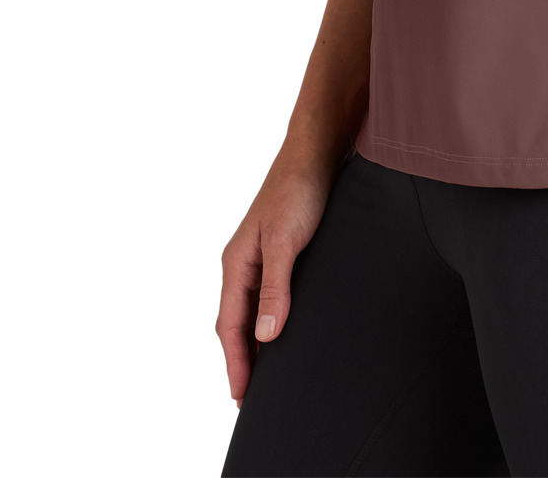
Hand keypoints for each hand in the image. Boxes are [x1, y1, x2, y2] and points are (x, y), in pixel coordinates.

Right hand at [216, 146, 337, 406]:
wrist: (317, 149)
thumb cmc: (299, 189)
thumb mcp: (286, 242)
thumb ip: (275, 289)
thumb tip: (264, 337)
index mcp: (235, 263)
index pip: (229, 326)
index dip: (236, 363)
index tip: (241, 398)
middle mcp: (243, 262)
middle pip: (235, 322)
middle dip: (241, 359)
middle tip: (252, 397)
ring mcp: (261, 255)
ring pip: (251, 309)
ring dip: (255, 340)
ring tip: (267, 372)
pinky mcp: (282, 248)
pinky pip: (269, 294)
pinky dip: (270, 318)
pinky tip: (284, 327)